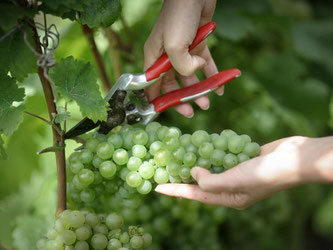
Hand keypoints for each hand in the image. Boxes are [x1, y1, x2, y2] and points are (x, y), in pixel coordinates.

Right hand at [144, 0, 220, 117]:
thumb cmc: (179, 16)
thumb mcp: (175, 46)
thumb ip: (182, 66)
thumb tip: (193, 73)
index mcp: (154, 57)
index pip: (152, 84)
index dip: (156, 99)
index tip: (162, 113)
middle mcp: (167, 56)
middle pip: (172, 84)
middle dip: (182, 99)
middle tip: (191, 111)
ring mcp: (183, 51)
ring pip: (190, 76)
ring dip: (198, 90)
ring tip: (207, 103)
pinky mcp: (197, 45)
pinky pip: (205, 64)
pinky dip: (212, 75)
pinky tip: (219, 87)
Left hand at [155, 136, 332, 208]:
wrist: (294, 158)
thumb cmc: (266, 174)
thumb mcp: (235, 182)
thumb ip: (211, 181)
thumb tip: (193, 173)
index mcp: (228, 198)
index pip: (195, 195)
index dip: (175, 190)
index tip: (157, 187)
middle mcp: (230, 187)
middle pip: (200, 182)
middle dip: (183, 176)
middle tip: (165, 168)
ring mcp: (236, 172)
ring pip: (210, 167)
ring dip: (196, 160)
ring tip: (179, 154)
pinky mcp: (241, 158)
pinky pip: (221, 155)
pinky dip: (211, 150)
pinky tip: (202, 142)